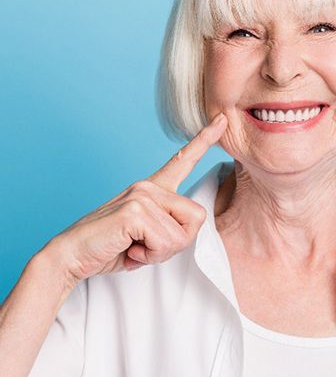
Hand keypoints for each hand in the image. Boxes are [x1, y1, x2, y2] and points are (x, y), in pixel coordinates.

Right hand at [48, 112, 228, 280]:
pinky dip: (150, 255)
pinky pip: (166, 242)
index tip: (223, 120)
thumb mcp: (149, 237)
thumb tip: (189, 228)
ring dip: (160, 252)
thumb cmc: (111, 247)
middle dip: (177, 243)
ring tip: (134, 247)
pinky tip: (129, 249)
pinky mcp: (135, 210)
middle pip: (197, 218)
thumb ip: (170, 227)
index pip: (183, 160)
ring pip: (182, 234)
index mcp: (152, 188)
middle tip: (146, 247)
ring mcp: (142, 195)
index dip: (205, 140)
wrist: (71, 256)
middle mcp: (149, 186)